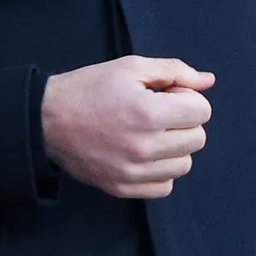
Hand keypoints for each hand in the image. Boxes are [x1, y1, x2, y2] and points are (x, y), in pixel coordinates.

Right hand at [41, 57, 215, 199]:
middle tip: (159, 113)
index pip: (202, 111)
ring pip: (185, 164)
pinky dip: (161, 171)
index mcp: (149, 113)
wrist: (46, 120)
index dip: (188, 98)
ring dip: (175, 147)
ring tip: (150, 134)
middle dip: (184, 122)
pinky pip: (165, 186)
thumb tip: (208, 81)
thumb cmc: (90, 88)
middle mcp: (145, 147)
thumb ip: (174, 71)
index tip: (167, 95)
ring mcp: (133, 172)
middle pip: (198, 139)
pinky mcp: (122, 188)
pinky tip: (144, 154)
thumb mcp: (131, 67)